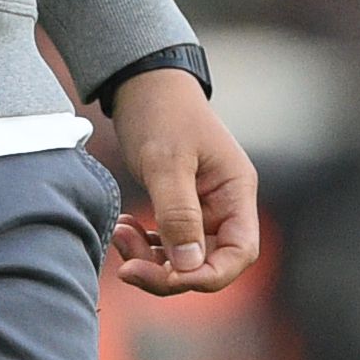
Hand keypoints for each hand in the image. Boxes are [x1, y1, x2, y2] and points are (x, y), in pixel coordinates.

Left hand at [101, 66, 258, 296]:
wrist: (143, 81)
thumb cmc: (161, 112)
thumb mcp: (166, 161)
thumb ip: (178, 213)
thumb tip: (188, 266)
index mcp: (235, 192)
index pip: (238, 253)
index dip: (207, 276)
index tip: (167, 277)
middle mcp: (225, 204)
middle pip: (209, 263)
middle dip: (168, 272)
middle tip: (126, 265)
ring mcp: (203, 207)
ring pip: (184, 257)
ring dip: (152, 259)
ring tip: (120, 235)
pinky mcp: (180, 206)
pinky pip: (168, 241)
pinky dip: (146, 245)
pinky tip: (124, 228)